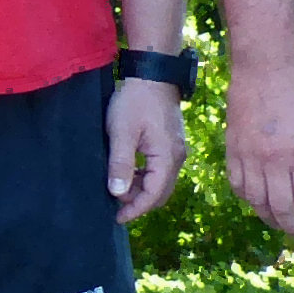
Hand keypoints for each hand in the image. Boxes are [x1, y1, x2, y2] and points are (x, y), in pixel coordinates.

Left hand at [104, 78, 188, 223]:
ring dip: (141, 190)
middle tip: (116, 208)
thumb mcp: (121, 132)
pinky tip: (129, 174)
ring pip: (160, 182)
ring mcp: (176, 150)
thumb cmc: (135, 101)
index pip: (154, 195)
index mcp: (167, 157)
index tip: (117, 218)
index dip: (135, 209)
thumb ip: (121, 164)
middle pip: (161, 193)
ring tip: (118, 190)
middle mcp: (177, 157)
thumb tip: (118, 193)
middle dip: (139, 203)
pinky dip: (145, 177)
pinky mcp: (171, 143)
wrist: (152, 74)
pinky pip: (160, 169)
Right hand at [223, 57, 293, 237]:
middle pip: (282, 208)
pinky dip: (249, 200)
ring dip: (271, 218)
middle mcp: (273, 161)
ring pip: (257, 202)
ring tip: (282, 222)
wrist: (265, 68)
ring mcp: (249, 157)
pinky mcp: (233, 150)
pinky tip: (259, 202)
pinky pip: (238, 185)